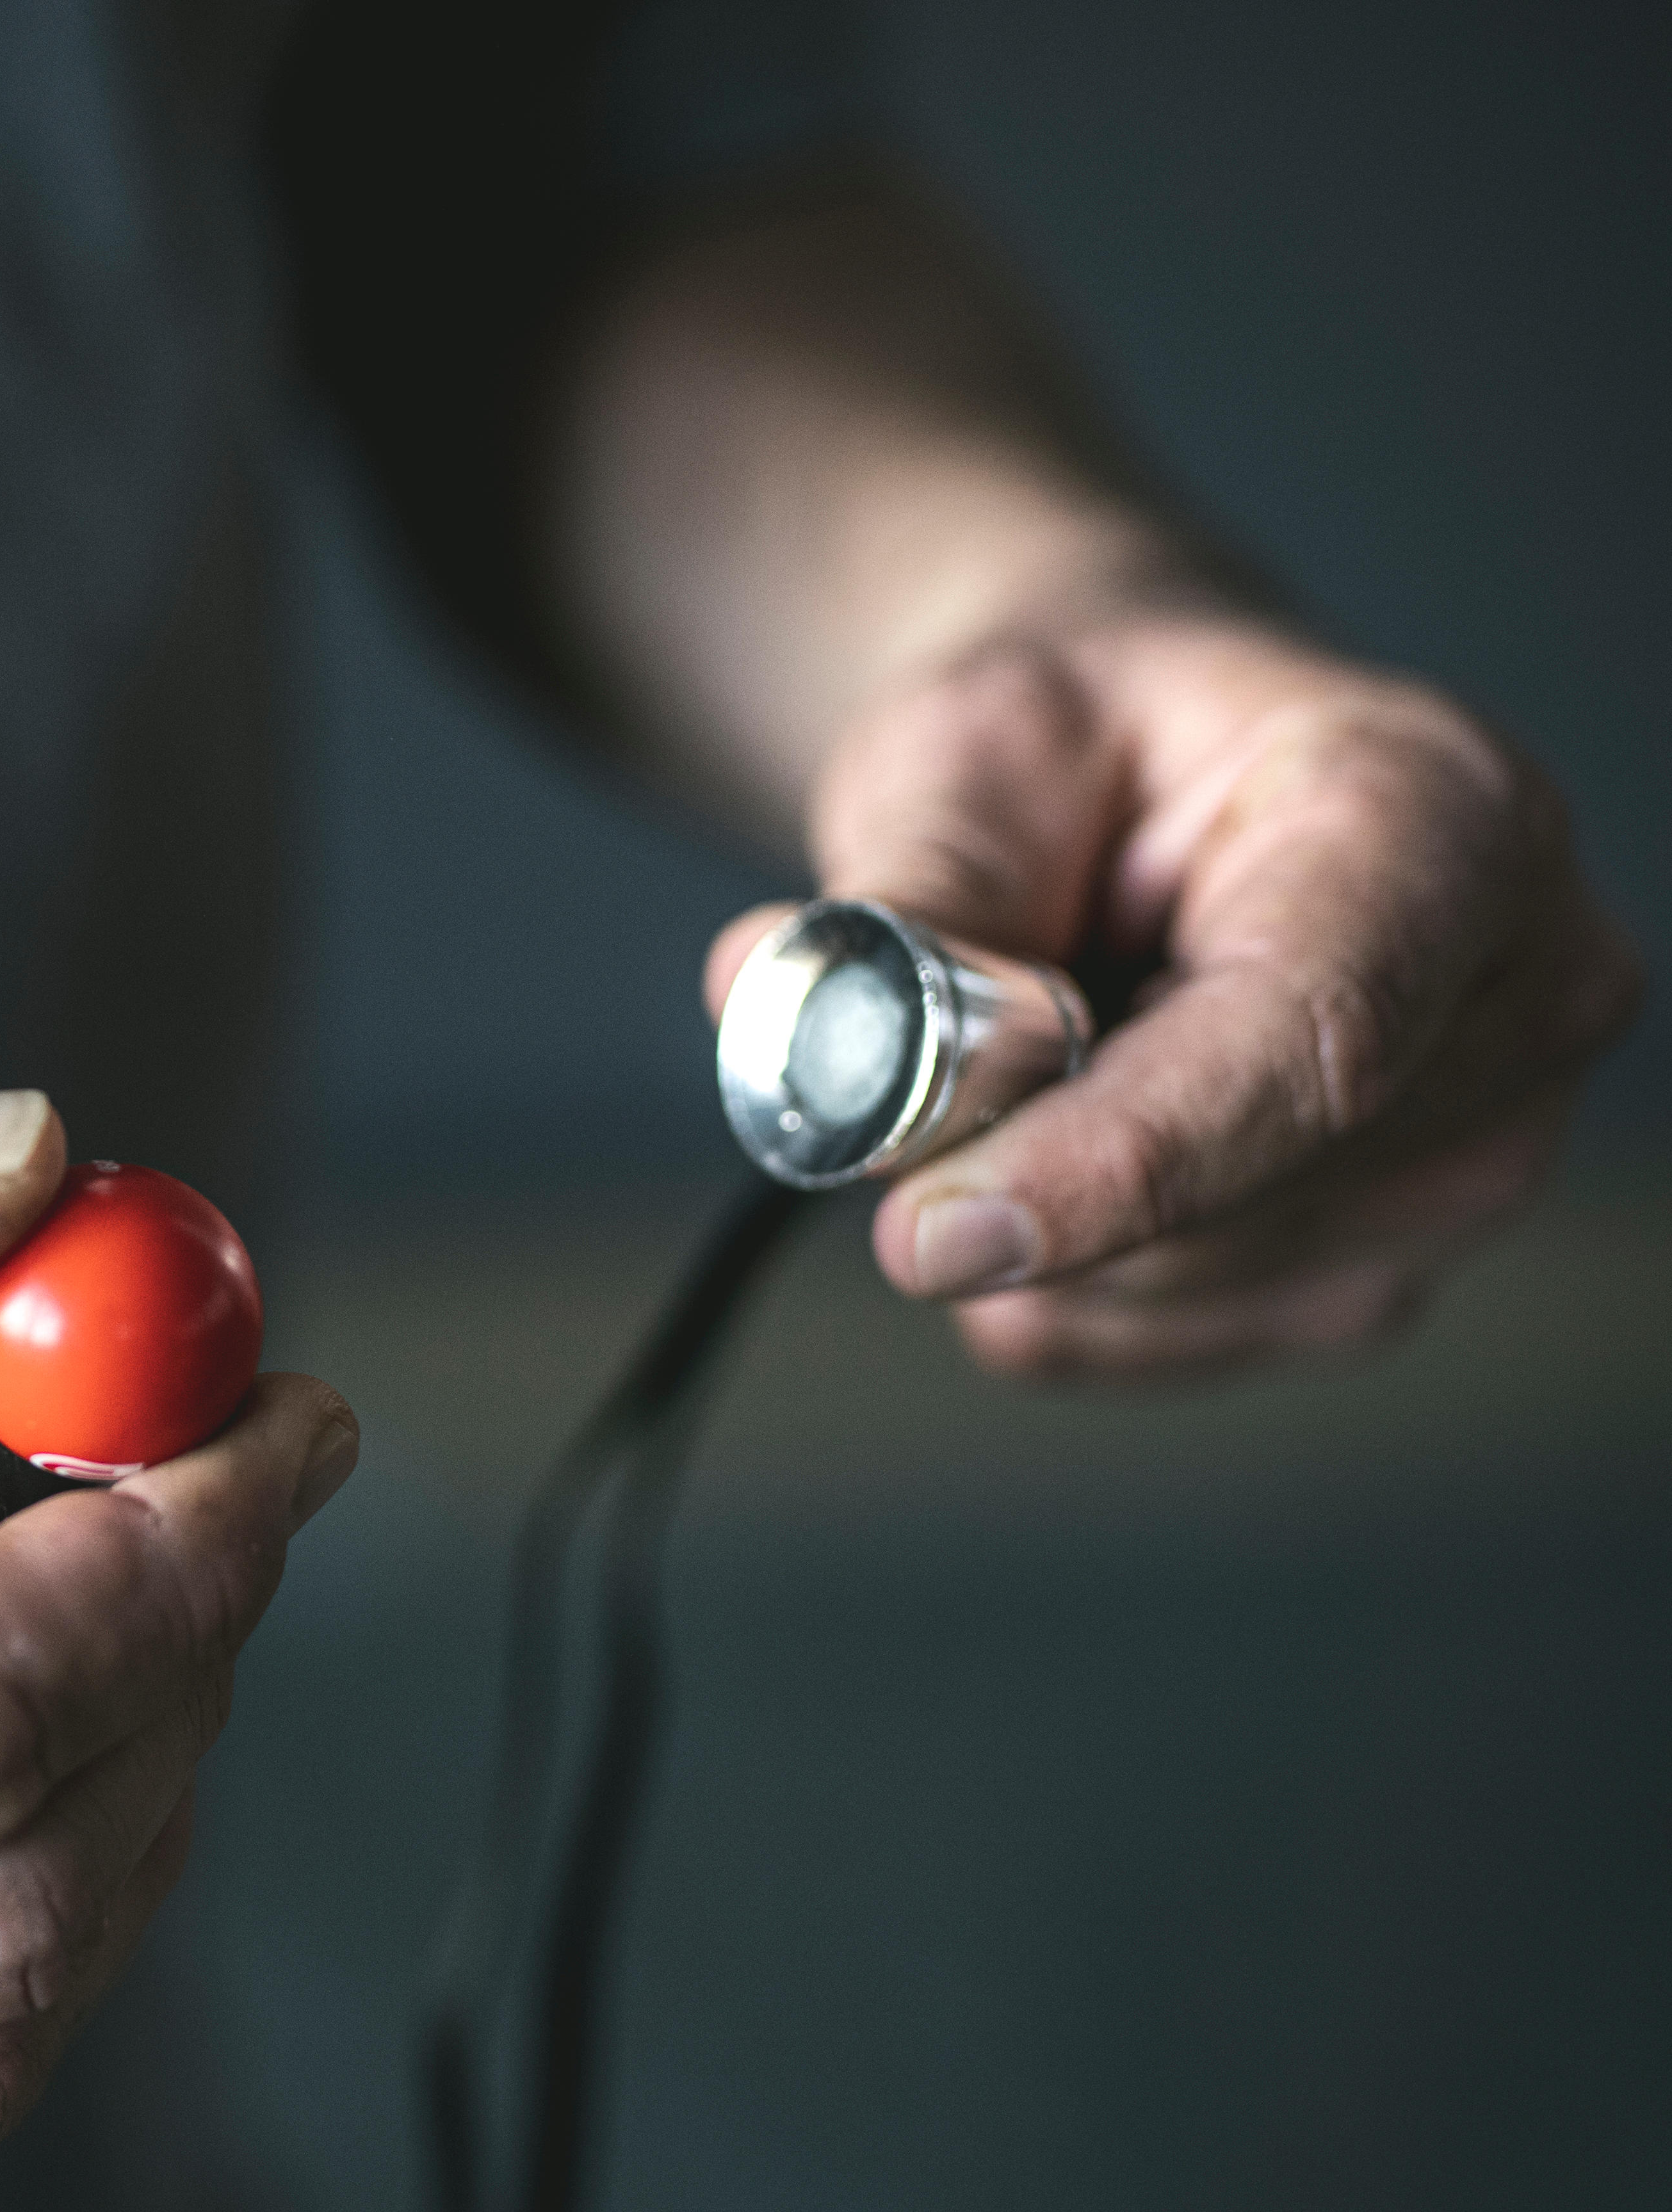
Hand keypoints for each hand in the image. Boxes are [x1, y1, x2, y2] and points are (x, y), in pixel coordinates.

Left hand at [703, 614, 1640, 1381]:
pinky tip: (1044, 1142)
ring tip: (1018, 1055)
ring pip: (1166, 1293)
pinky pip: (1139, 1341)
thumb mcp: (964, 752)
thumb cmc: (1075, 743)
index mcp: (1443, 825)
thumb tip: (828, 1044)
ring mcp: (1469, 1164)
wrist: (1128, 780)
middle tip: (898, 1056)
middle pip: (1231, 1198)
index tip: (931, 1228)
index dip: (1117, 1161)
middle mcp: (1511, 1006)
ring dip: (1016, 1206)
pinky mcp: (1377, 1273)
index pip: (1313, 1045)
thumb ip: (912, 902)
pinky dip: (1037, 1273)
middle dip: (1011, 1166)